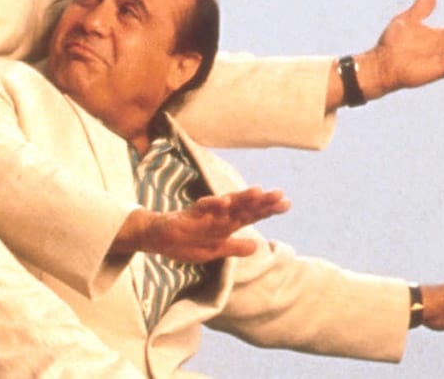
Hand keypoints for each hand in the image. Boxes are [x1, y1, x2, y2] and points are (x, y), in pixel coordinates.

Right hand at [112, 187, 289, 262]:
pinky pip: (202, 208)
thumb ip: (233, 248)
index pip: (251, 215)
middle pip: (243, 207)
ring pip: (226, 204)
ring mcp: (204, 215)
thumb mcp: (213, 251)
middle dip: (261, 201)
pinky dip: (213, 204)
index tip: (287, 203)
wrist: (156, 238)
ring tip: (258, 192)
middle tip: (280, 194)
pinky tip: (225, 200)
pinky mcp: (189, 215)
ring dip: (241, 198)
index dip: (268, 209)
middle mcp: (218, 216)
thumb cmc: (185, 242)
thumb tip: (256, 246)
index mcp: (225, 225)